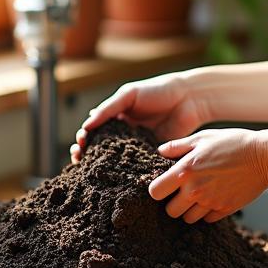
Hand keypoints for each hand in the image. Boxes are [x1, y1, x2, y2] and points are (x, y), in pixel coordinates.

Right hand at [70, 70, 210, 163]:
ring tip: (91, 169)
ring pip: (117, 159)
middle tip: (79, 158)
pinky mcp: (151, 155)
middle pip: (101, 147)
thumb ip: (108, 109)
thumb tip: (86, 125)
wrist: (188, 98)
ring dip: (103, 165)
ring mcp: (137, 145)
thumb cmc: (157, 90)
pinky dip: (126, 171)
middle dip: (88, 153)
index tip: (79, 144)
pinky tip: (117, 176)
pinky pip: (137, 165)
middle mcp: (125, 132)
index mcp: (117, 116)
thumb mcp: (129, 95)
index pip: (94, 129)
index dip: (84, 137)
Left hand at [148, 128, 267, 223]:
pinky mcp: (225, 210)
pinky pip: (207, 219)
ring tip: (200, 193)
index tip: (166, 184)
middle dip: (173, 202)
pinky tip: (214, 196)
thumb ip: (178, 146)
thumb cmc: (233, 142)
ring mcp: (211, 202)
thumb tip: (161, 151)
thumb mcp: (203, 138)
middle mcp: (195, 190)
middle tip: (183, 190)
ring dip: (190, 209)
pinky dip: (207, 212)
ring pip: (188, 218)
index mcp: (185, 171)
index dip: (158, 189)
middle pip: (170, 211)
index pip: (155, 192)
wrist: (265, 156)